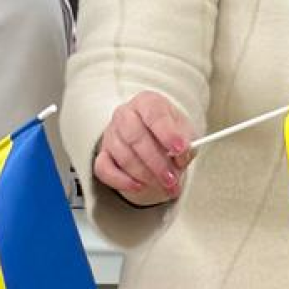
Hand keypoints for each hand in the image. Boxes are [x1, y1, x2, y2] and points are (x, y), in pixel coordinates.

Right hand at [93, 91, 196, 205]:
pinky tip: (139, 186)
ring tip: (163, 185)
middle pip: (136, 137)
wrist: (154, 139)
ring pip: (123, 156)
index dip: (168, 133)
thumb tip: (181, 155)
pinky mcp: (102, 154)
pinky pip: (105, 169)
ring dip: (145, 175)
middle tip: (171, 178)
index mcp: (147, 102)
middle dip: (156, 162)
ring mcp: (111, 134)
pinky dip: (122, 181)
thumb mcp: (185, 132)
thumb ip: (186, 142)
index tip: (180, 149)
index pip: (154, 114)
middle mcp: (125, 114)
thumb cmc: (168, 132)